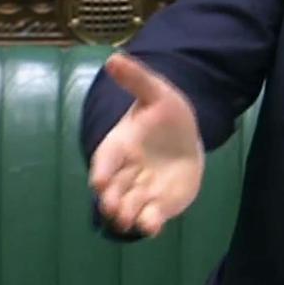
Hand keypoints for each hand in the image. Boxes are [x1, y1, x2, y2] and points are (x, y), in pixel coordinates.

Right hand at [89, 53, 204, 236]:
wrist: (184, 136)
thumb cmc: (164, 114)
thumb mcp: (155, 92)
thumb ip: (135, 79)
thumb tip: (113, 58)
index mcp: (118, 147)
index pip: (104, 161)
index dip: (101, 171)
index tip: (99, 181)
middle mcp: (125, 173)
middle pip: (112, 190)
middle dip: (110, 200)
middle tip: (113, 207)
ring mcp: (141, 191)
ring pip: (128, 207)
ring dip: (127, 215)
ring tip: (129, 220)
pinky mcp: (159, 203)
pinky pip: (151, 216)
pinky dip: (150, 223)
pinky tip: (153, 226)